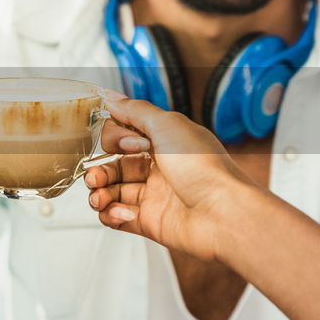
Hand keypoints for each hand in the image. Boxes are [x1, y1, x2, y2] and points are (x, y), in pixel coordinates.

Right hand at [83, 95, 253, 261]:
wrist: (224, 213)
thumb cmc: (205, 168)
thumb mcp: (167, 125)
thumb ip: (135, 110)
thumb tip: (110, 96)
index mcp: (165, 143)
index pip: (125, 137)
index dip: (116, 140)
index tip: (126, 144)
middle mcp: (159, 168)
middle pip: (114, 166)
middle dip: (99, 170)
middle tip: (96, 175)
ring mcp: (154, 196)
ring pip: (112, 192)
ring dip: (98, 193)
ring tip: (99, 195)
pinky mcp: (150, 222)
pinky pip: (118, 217)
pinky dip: (111, 214)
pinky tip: (120, 212)